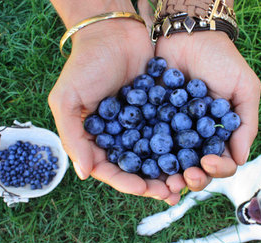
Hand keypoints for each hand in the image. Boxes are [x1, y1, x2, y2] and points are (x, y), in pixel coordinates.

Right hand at [48, 20, 183, 204]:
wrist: (113, 32)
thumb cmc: (85, 64)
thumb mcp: (66, 99)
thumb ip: (73, 136)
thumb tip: (84, 174)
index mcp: (95, 139)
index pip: (110, 169)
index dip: (126, 182)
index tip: (144, 189)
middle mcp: (119, 137)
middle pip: (137, 168)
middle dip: (154, 182)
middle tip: (172, 192)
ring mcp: (140, 125)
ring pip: (156, 155)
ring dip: (170, 170)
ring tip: (186, 180)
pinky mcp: (159, 111)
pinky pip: (170, 132)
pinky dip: (181, 145)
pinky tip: (194, 153)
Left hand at [155, 31, 260, 190]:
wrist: (187, 33)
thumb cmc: (221, 59)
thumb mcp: (244, 87)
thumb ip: (246, 123)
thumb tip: (241, 159)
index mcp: (220, 133)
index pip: (223, 161)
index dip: (218, 168)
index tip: (209, 161)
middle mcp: (197, 137)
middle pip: (196, 167)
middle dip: (194, 177)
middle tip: (187, 177)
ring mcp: (173, 130)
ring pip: (172, 162)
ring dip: (170, 175)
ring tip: (166, 181)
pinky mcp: (151, 120)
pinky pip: (149, 142)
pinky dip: (148, 157)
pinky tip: (145, 165)